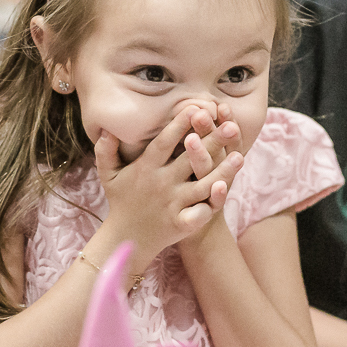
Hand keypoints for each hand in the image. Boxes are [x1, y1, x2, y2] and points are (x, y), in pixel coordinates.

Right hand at [96, 106, 242, 268]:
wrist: (126, 239)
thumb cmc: (121, 201)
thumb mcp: (108, 175)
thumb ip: (105, 151)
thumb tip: (106, 129)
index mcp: (145, 168)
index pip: (165, 142)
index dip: (180, 124)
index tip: (196, 107)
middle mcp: (161, 183)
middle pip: (190, 159)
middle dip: (211, 142)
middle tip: (230, 126)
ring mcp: (172, 204)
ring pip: (202, 185)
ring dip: (222, 171)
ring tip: (240, 157)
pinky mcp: (180, 223)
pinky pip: (200, 213)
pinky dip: (212, 203)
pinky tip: (225, 189)